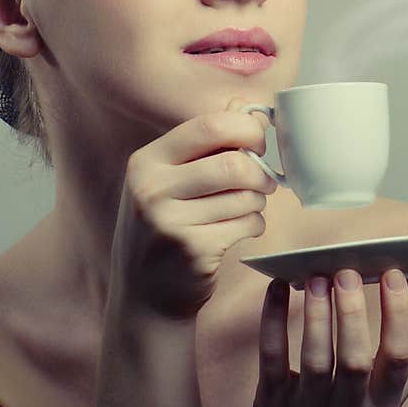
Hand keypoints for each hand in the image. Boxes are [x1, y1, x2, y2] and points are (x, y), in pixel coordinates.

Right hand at [112, 97, 275, 318]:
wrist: (143, 296)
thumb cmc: (165, 227)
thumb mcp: (168, 181)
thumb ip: (204, 146)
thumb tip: (248, 110)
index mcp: (147, 161)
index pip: (209, 125)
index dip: (246, 129)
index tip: (258, 141)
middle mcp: (152, 189)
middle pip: (234, 163)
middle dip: (260, 172)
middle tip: (264, 182)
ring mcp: (170, 223)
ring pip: (245, 196)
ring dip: (257, 202)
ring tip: (245, 208)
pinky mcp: (193, 251)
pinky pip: (246, 225)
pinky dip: (254, 225)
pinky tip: (241, 229)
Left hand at [252, 268, 407, 406]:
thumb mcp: (384, 390)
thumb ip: (399, 343)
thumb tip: (404, 282)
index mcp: (384, 401)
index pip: (399, 358)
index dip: (398, 314)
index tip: (393, 274)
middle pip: (354, 360)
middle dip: (352, 313)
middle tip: (347, 272)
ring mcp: (310, 406)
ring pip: (315, 359)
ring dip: (317, 315)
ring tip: (316, 277)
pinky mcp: (274, 400)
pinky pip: (273, 356)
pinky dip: (273, 319)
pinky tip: (277, 288)